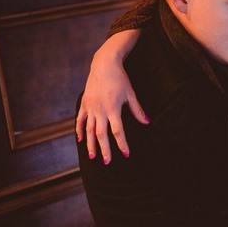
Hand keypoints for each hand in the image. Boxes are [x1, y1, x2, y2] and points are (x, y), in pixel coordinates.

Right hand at [75, 30, 147, 162]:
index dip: (122, 144)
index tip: (126, 154)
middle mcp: (100, 110)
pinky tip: (80, 139)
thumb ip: (137, 110)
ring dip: (91, 144)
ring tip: (93, 156)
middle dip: (104, 149)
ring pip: (89, 129)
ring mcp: (91, 107)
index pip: (118, 131)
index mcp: (113, 108)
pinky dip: (80, 129)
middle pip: (101, 134)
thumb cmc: (120, 78)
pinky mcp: (85, 103)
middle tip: (107, 162)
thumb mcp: (131, 94)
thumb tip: (147, 122)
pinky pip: (81, 119)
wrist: (104, 63)